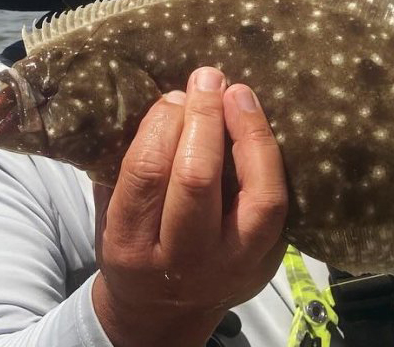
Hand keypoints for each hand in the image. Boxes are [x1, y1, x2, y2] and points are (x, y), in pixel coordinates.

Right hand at [92, 67, 287, 346]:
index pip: (146, 172)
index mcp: (132, 246)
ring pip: (260, 197)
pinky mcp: (269, 262)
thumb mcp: (112, 214)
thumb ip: (128, 164)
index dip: (162, 124)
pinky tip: (259, 127)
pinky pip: (280, 205)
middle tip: (208, 79)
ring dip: (252, 136)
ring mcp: (234, 266)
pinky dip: (272, 159)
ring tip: (241, 94)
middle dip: (204, 119)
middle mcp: (184, 261)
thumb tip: (165, 96)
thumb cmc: (136, 248)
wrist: (163, 314)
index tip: (174, 96)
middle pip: (198, 180)